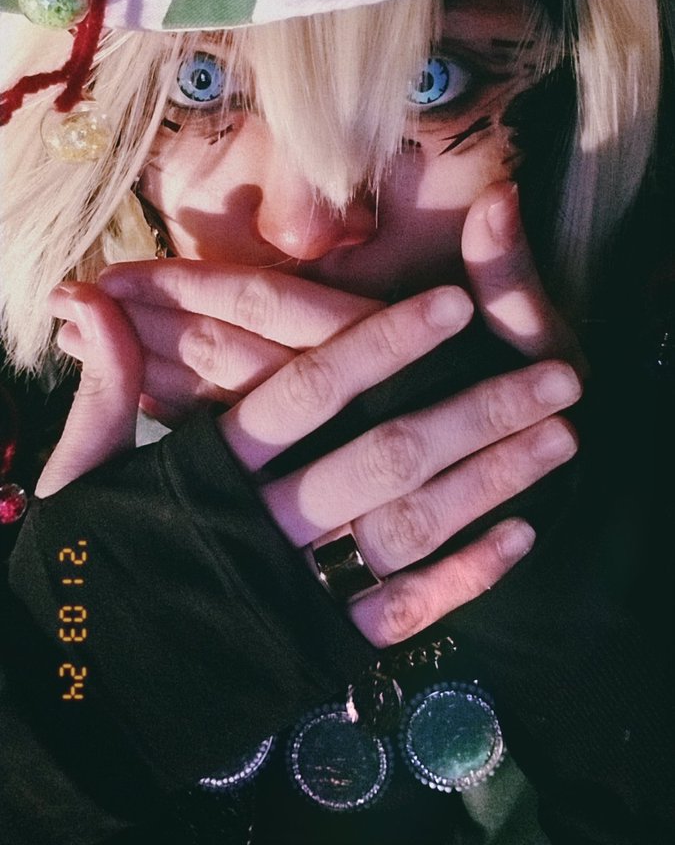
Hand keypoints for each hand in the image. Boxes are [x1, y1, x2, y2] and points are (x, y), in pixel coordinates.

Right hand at [38, 182, 582, 652]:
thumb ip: (106, 390)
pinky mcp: (317, 646)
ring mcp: (297, 590)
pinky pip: (399, 613)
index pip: (304, 394)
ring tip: (560, 439)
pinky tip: (521, 538)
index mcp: (208, 471)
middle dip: (474, 413)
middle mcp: (264, 527)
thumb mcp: (85, 473)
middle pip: (381, 457)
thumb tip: (90, 301)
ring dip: (490, 483)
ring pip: (407, 529)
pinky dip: (462, 577)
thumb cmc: (90, 562)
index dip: (378, 346)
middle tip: (559, 378)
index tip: (452, 305)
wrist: (84, 690)